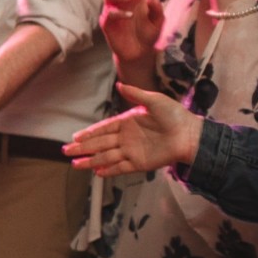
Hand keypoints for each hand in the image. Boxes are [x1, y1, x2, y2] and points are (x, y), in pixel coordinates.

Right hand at [64, 83, 199, 177]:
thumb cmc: (175, 115)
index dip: (89, 133)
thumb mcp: (154, 100)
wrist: (190, 134)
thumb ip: (136, 94)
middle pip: (100, 144)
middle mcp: (126, 138)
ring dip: (90, 161)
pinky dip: (109, 170)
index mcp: (128, 122)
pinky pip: (120, 167)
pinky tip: (97, 172)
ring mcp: (132, 151)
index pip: (103, 129)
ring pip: (106, 157)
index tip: (75, 136)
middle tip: (66, 151)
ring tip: (75, 165)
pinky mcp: (140, 163)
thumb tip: (119, 85)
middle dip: (83, 148)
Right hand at [99, 0, 163, 67]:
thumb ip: (157, 9)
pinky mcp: (107, 22)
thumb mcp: (159, 21)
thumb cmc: (149, 34)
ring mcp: (113, 10)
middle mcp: (122, 0)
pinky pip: (108, 12)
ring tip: (129, 0)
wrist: (140, 52)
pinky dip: (118, 12)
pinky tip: (129, 16)